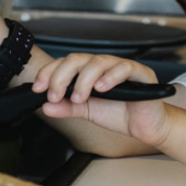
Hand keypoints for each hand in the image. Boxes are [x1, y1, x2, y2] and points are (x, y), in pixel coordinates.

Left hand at [32, 53, 171, 145]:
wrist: (147, 126)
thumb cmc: (120, 114)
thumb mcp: (88, 112)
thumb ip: (68, 108)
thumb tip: (47, 106)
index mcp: (89, 72)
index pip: (65, 64)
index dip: (49, 73)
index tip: (37, 88)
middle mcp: (103, 66)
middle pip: (78, 59)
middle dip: (61, 76)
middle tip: (55, 95)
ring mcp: (121, 67)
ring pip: (98, 61)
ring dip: (84, 79)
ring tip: (79, 97)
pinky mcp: (140, 73)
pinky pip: (125, 68)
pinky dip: (111, 77)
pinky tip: (102, 88)